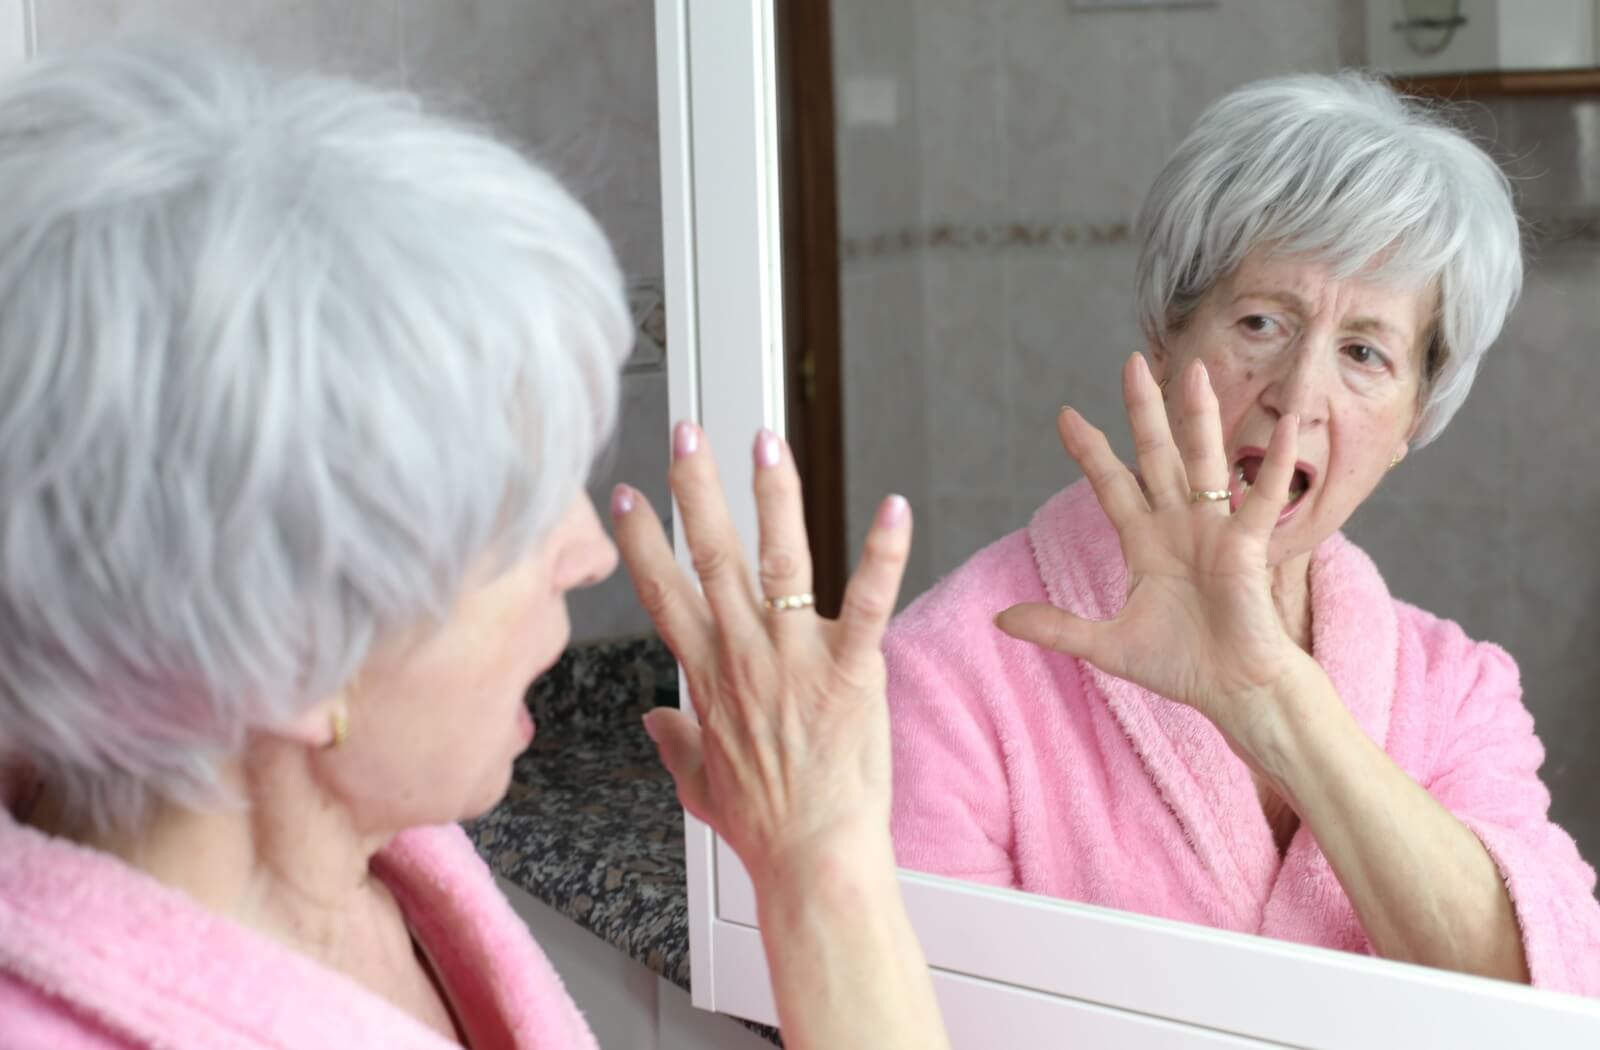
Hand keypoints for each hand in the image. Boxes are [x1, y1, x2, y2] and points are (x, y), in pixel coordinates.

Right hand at [612, 423, 911, 887]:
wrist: (812, 860)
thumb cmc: (764, 827)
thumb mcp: (698, 784)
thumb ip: (674, 742)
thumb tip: (655, 721)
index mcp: (707, 676)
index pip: (662, 590)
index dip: (638, 538)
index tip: (623, 495)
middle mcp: (743, 655)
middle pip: (710, 555)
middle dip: (694, 487)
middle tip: (687, 433)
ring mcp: (794, 659)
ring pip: (778, 561)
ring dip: (773, 498)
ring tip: (766, 444)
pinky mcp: (850, 670)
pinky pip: (867, 601)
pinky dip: (883, 553)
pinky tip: (894, 506)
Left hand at [996, 354, 1311, 743]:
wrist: (1233, 690)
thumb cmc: (1181, 665)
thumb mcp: (1105, 645)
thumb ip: (1056, 627)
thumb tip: (998, 620)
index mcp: (1144, 542)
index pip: (1111, 483)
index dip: (1090, 450)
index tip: (1066, 415)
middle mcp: (1178, 525)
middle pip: (1156, 455)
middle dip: (1143, 410)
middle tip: (1131, 363)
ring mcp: (1213, 531)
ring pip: (1203, 461)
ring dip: (1199, 417)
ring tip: (1194, 371)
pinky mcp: (1245, 547)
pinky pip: (1260, 499)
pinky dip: (1272, 465)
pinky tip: (1285, 426)